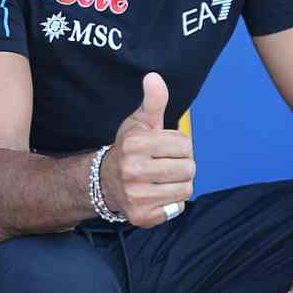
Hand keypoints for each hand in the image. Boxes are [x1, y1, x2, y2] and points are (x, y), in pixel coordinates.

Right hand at [101, 73, 195, 226]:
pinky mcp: (141, 216)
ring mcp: (136, 195)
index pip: (185, 144)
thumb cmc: (130, 149)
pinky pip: (177, 207)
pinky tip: (157, 194)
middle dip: (182, 165)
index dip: (180, 145)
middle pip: (189, 168)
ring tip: (162, 179)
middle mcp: (133, 170)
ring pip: (186, 189)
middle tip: (164, 165)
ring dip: (179, 184)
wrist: (104, 181)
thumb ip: (153, 101)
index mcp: (135, 143)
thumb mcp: (140, 122)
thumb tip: (154, 77)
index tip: (164, 148)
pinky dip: (172, 202)